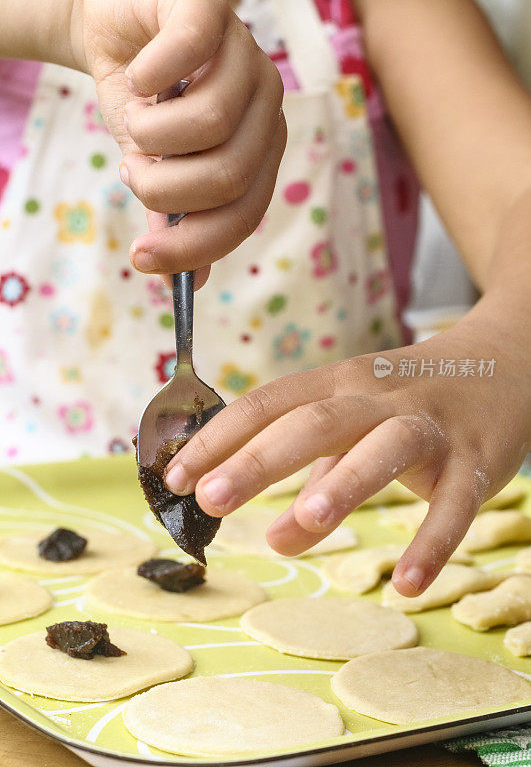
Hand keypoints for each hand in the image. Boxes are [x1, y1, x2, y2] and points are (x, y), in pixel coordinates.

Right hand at [71, 0, 285, 282]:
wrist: (119, 31)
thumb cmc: (148, 107)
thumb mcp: (159, 169)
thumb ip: (175, 218)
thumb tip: (186, 282)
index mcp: (261, 150)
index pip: (245, 213)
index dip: (194, 245)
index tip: (142, 259)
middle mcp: (266, 105)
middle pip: (229, 175)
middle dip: (165, 190)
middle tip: (135, 172)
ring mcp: (245, 55)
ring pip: (210, 123)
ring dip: (151, 136)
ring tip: (135, 122)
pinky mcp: (211, 10)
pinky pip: (187, 54)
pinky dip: (146, 78)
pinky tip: (137, 78)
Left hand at [164, 303, 529, 595]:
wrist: (506, 362)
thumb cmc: (411, 400)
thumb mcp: (356, 421)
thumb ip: (313, 476)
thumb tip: (272, 536)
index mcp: (341, 381)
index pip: (270, 402)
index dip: (220, 437)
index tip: (175, 477)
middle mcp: (380, 396)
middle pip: (316, 421)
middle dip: (260, 459)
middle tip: (212, 499)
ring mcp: (431, 425)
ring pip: (384, 450)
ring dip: (341, 485)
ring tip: (300, 527)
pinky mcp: (478, 459)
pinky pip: (456, 503)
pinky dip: (435, 543)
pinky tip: (408, 586)